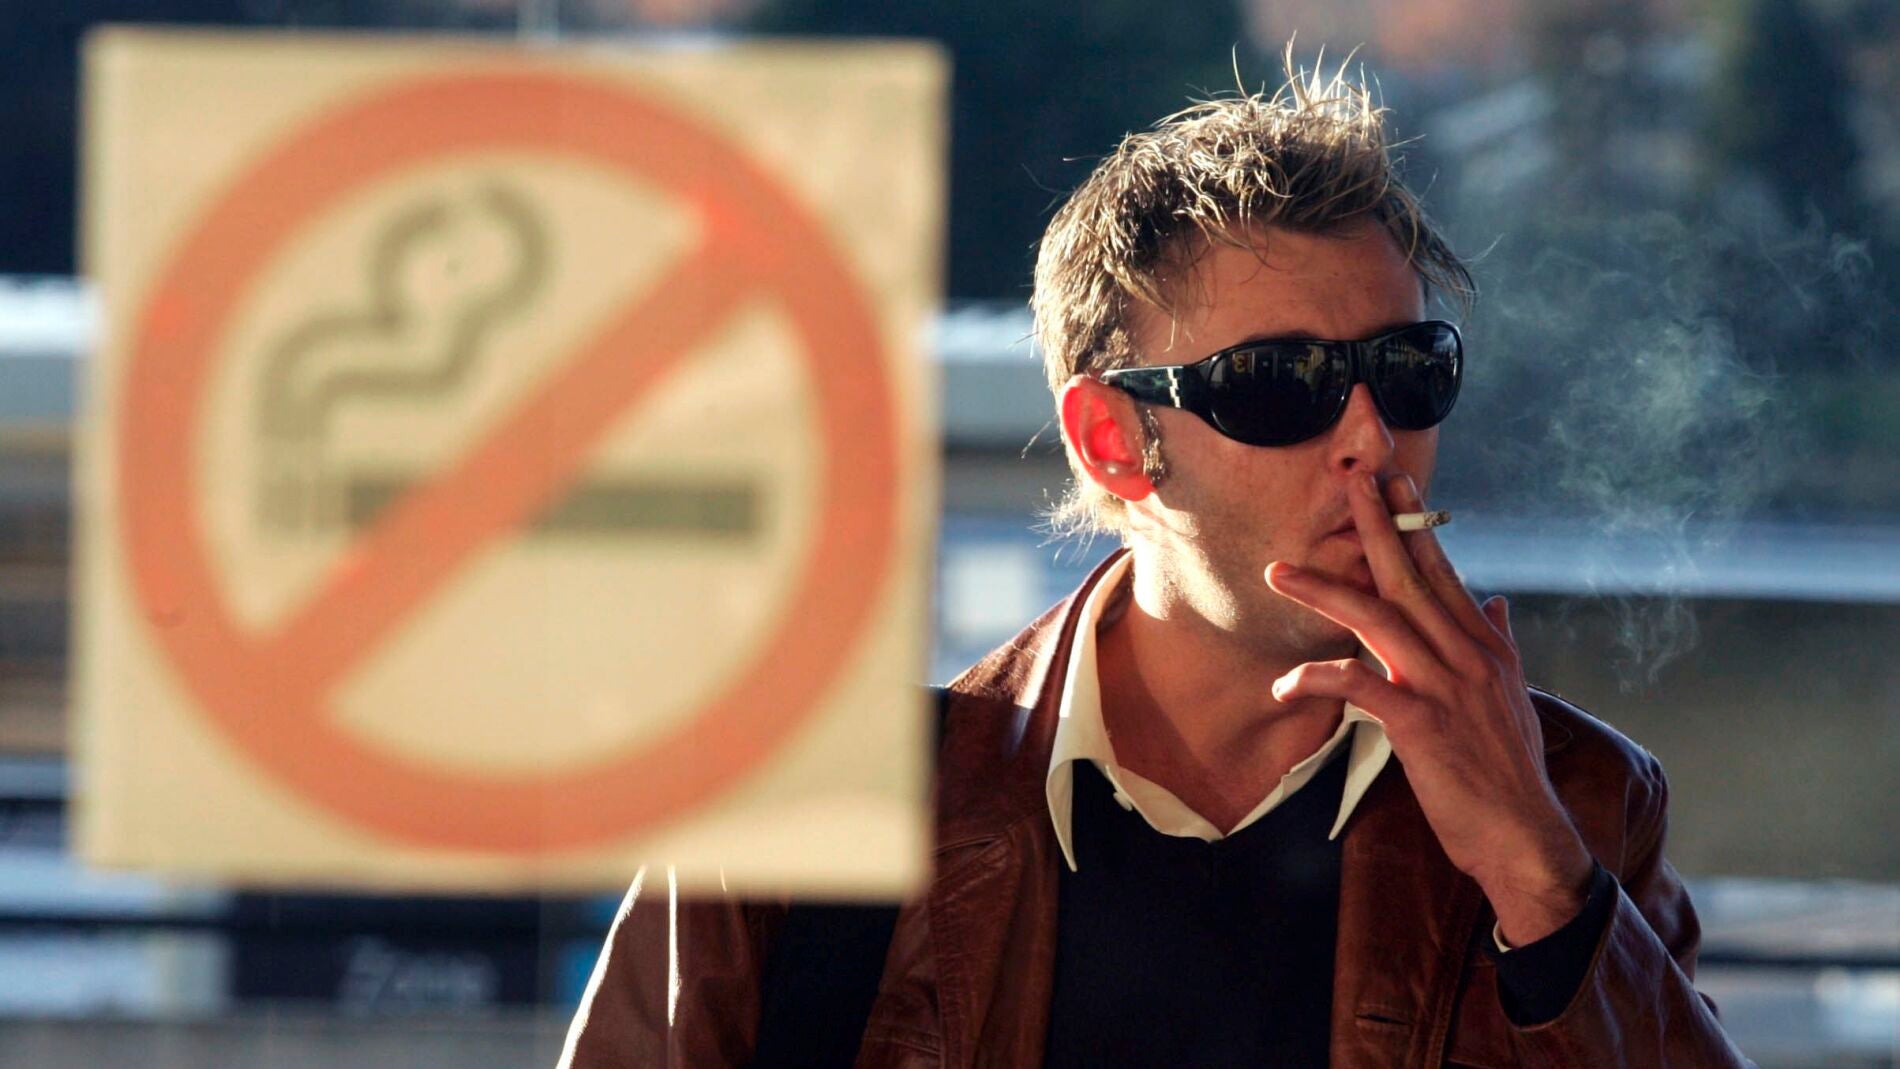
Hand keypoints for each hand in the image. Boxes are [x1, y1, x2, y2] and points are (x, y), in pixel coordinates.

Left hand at [1264, 472, 1594, 945]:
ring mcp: (1445, 687)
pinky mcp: (1421, 724)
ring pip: (1379, 619)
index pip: (1445, 572)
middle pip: (1412, 578)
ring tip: (1279, 573)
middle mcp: (1468, 656)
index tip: (1396, 482)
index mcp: (1486, 647)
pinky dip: (1319, 678)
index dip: (1417, 526)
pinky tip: (1286, 684)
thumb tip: (1498, 603)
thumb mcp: (1512, 699)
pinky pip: (1360, 686)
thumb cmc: (1508, 773)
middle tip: (1351, 483)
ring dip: (1324, 592)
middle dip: (1379, 526)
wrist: (1525, 836)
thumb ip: (1500, 645)